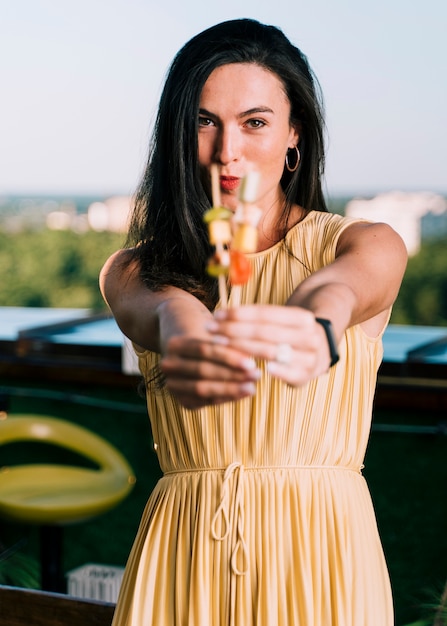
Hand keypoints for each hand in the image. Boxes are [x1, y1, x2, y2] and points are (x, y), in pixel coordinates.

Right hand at [159, 334, 260, 409]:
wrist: (188, 353)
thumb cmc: (208, 340)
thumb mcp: (215, 337)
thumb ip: (229, 346)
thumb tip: (252, 361)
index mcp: (174, 344)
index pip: (204, 350)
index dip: (228, 357)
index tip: (251, 362)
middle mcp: (168, 364)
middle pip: (203, 370)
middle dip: (232, 374)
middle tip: (256, 375)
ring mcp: (171, 384)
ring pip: (202, 388)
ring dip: (229, 389)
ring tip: (252, 387)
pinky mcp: (180, 400)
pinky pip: (204, 401)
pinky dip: (224, 398)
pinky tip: (241, 394)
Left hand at [207, 305, 331, 385]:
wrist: (320, 353)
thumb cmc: (288, 335)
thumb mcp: (281, 322)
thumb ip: (257, 320)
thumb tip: (221, 316)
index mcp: (302, 318)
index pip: (265, 313)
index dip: (239, 314)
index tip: (217, 315)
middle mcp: (309, 336)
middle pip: (265, 332)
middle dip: (234, 330)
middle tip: (211, 330)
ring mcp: (309, 357)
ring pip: (270, 351)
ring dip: (241, 348)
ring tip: (218, 344)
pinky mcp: (305, 376)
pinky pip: (285, 373)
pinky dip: (269, 370)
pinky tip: (250, 367)